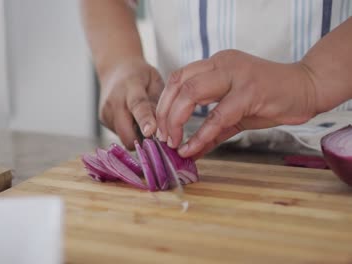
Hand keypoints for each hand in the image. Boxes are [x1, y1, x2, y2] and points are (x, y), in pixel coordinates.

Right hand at [99, 59, 163, 148]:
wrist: (115, 69)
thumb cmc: (140, 75)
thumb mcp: (155, 82)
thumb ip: (158, 104)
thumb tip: (162, 129)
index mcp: (131, 87)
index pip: (138, 106)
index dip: (145, 120)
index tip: (150, 131)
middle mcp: (114, 101)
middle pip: (126, 132)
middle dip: (142, 139)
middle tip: (154, 133)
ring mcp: (106, 112)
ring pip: (124, 137)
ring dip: (135, 135)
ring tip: (140, 120)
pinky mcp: (102, 120)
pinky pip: (120, 135)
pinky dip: (128, 131)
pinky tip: (131, 118)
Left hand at [156, 50, 318, 157]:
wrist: (308, 88)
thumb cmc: (270, 98)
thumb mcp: (235, 114)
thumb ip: (212, 131)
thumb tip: (190, 151)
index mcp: (215, 64)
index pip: (177, 77)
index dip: (163, 103)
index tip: (160, 127)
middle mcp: (222, 64)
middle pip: (178, 84)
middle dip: (165, 114)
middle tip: (164, 138)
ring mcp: (236, 75)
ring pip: (191, 93)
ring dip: (176, 120)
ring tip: (173, 142)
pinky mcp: (250, 91)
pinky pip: (218, 115)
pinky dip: (201, 134)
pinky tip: (192, 149)